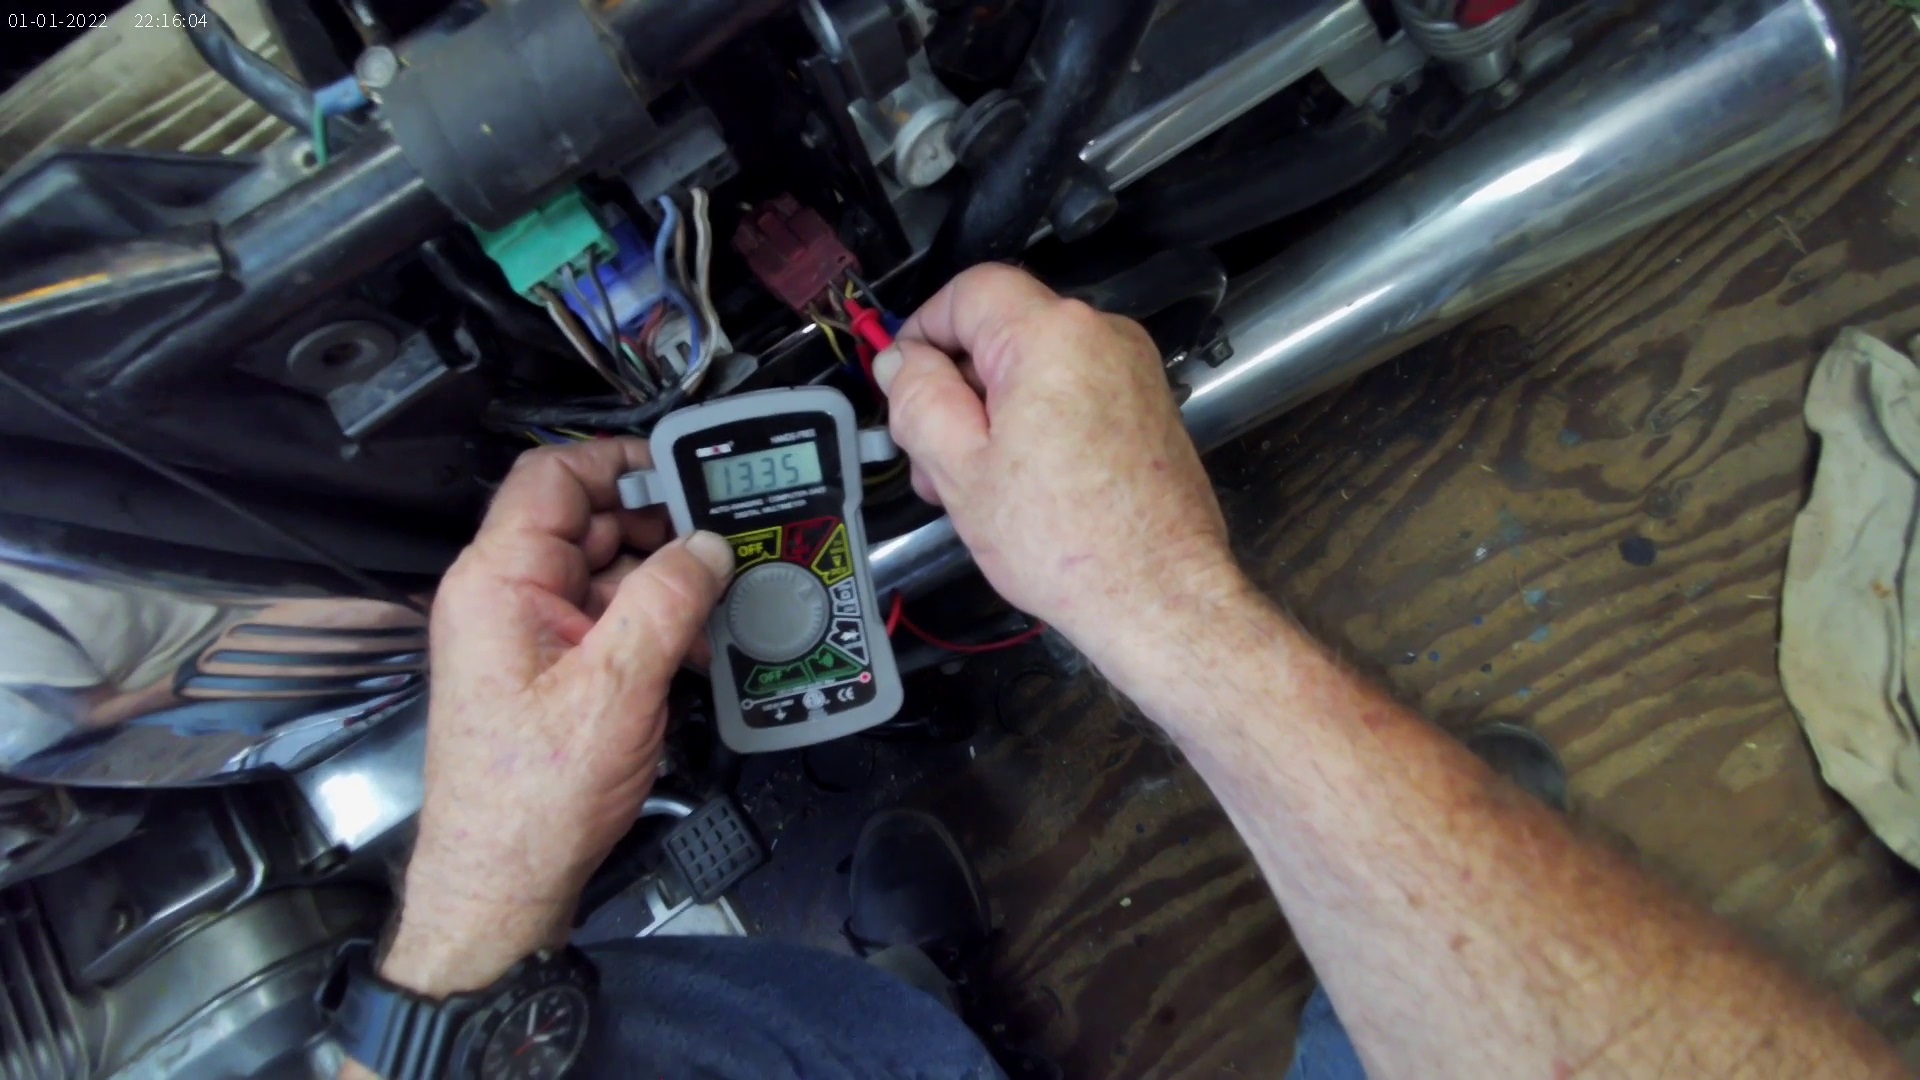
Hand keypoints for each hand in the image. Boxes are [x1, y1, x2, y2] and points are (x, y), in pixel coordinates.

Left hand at [380, 439, 733, 996]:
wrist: (502, 883)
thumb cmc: (531, 800)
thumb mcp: (616, 687)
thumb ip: (666, 602)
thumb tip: (706, 546)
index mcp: (499, 582)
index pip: (553, 476)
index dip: (620, 462)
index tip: (683, 472)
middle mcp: (503, 597)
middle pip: (589, 523)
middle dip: (660, 532)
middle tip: (723, 544)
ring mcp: (524, 634)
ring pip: (606, 573)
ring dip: (665, 587)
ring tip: (716, 611)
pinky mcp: (546, 670)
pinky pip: (606, 621)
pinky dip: (652, 627)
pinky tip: (693, 652)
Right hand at [874, 264, 1243, 665]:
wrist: (1160, 596)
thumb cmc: (1073, 545)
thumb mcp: (960, 469)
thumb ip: (918, 399)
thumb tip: (901, 363)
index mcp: (1052, 336)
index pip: (969, 290)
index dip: (923, 329)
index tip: (903, 375)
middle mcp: (1101, 337)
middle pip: (1001, 330)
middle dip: (956, 386)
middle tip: (930, 453)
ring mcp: (1130, 370)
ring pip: (1034, 366)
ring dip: (992, 412)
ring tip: (973, 484)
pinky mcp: (1145, 405)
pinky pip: (1071, 391)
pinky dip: (1036, 423)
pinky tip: (1020, 484)